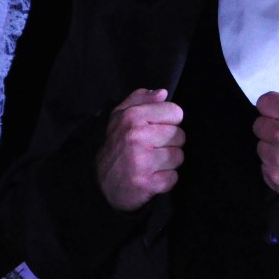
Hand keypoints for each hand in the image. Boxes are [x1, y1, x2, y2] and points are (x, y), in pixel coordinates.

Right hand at [96, 88, 184, 211]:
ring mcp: (141, 161)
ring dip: (168, 163)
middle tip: (153, 149)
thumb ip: (140, 99)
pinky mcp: (146, 183)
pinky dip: (165, 180)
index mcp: (132, 116)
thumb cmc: (115, 146)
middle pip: (180, 135)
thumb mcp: (120, 116)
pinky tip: (151, 177)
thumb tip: (163, 93)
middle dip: (170, 143)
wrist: (99, 184)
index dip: (169, 122)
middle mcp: (136, 137)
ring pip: (178, 157)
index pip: (176, 112)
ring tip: (152, 163)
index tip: (157, 129)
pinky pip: (173, 178)